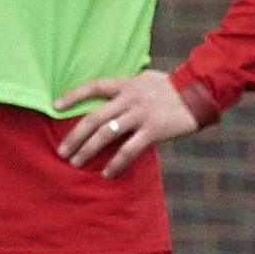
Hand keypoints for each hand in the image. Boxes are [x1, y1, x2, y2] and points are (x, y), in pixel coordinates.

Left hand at [57, 69, 201, 176]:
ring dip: (88, 150)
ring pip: (106, 134)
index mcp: (125, 84)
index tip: (54, 106)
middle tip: (61, 151)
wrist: (199, 92)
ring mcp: (140, 115)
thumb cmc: (170, 88)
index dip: (72, 96)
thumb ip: (125, 89)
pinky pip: (129, 150)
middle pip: (93, 118)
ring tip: (75, 163)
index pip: (93, 87)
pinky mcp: (153, 130)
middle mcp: (129, 99)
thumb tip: (106, 100)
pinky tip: (106, 173)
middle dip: (74, 136)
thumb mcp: (144, 80)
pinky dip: (115, 163)